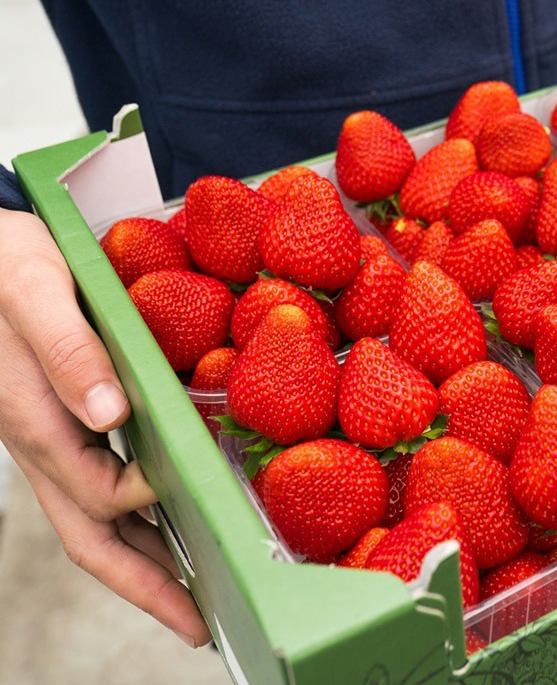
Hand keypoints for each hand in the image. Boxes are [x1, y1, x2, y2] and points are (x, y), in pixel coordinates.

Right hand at [0, 207, 210, 646]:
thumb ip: (71, 352)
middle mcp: (42, 446)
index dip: (151, 504)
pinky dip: (134, 523)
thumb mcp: (37, 292)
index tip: (204, 493)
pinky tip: (170, 524)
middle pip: (91, 540)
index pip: (100, 493)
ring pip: (92, 525)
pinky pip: (94, 492)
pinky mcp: (58, 429)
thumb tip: (110, 415)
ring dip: (142, 565)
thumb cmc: (3, 265)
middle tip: (198, 625)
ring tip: (194, 596)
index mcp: (36, 421)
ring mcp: (49, 443)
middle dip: (145, 587)